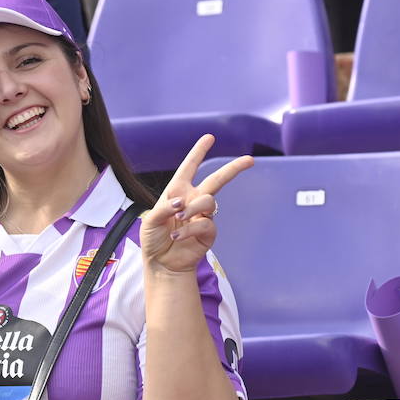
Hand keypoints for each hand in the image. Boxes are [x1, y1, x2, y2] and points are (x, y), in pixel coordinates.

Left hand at [139, 134, 252, 273]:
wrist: (161, 263)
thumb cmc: (153, 239)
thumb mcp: (150, 220)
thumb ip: (164, 208)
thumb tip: (181, 203)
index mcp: (177, 192)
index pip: (189, 167)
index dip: (198, 152)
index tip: (210, 137)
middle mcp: (192, 201)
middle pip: (217, 180)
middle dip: (233, 168)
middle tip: (250, 160)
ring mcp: (202, 216)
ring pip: (209, 201)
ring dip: (194, 207)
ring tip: (179, 218)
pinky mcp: (208, 233)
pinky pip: (206, 224)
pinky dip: (190, 229)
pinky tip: (177, 236)